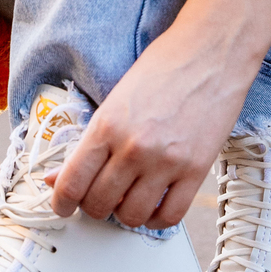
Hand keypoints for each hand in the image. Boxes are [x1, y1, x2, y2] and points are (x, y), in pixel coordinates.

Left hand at [48, 0, 270, 229]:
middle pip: (99, 205)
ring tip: (128, 200)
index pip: (72, 183)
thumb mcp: (115, 99)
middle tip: (100, 197)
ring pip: (132, 216)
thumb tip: (59, 176)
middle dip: (94, 206)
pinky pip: (171, 216)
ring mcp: (166, 161)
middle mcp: (133, 147)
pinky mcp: (196, 170)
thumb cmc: (164, 68)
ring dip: (125, 214)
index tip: (63, 207)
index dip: (62, 203)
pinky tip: (155, 206)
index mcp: (106, 126)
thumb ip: (88, 141)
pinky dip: (158, 219)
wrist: (211, 52)